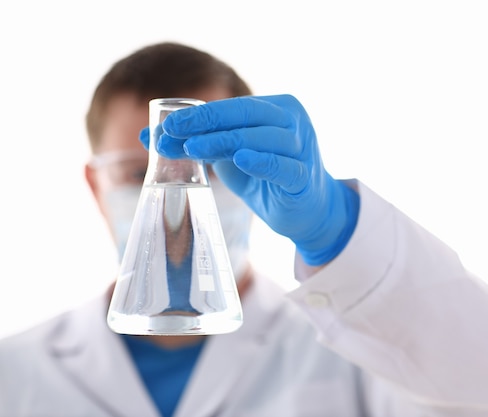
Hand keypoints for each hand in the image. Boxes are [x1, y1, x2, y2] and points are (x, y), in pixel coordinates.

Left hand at [140, 94, 359, 265]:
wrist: (306, 211)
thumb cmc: (268, 178)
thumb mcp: (231, 157)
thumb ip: (199, 142)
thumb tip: (148, 136)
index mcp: (278, 108)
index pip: (235, 107)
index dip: (200, 114)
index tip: (167, 125)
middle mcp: (294, 121)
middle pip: (247, 115)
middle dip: (206, 123)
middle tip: (172, 133)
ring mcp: (303, 149)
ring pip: (261, 139)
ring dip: (224, 142)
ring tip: (193, 149)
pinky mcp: (305, 178)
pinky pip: (284, 167)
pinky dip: (262, 162)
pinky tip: (240, 160)